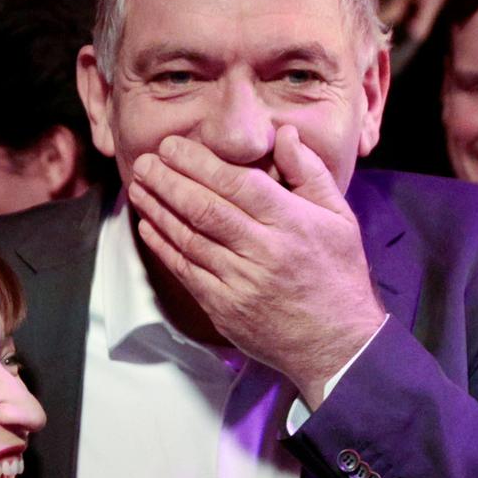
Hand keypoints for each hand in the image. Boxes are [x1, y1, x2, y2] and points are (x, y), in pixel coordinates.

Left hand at [127, 129, 385, 406]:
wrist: (337, 344)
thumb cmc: (338, 274)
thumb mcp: (339, 217)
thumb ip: (309, 172)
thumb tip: (283, 132)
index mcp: (292, 223)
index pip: (237, 184)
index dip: (199, 163)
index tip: (172, 146)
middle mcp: (264, 251)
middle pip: (206, 209)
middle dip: (169, 181)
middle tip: (144, 161)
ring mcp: (241, 283)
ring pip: (190, 238)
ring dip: (158, 210)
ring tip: (139, 186)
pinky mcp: (225, 308)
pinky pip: (186, 271)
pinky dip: (164, 246)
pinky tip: (148, 225)